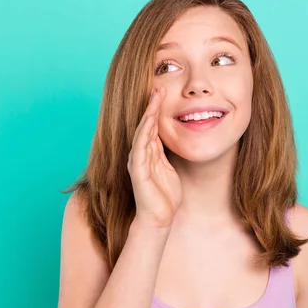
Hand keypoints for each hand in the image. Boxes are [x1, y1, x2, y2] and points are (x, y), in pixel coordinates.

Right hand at [127, 87, 181, 228]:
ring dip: (148, 115)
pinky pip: (140, 149)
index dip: (156, 109)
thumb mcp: (168, 168)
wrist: (159, 218)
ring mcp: (137, 162)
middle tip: (158, 88)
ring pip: (142, 133)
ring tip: (155, 99)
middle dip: (151, 106)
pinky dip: (144, 134)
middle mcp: (140, 154)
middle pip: (145, 125)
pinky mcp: (137, 172)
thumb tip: (171, 138)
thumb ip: (165, 153)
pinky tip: (149, 122)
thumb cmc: (165, 195)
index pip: (151, 126)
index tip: (164, 92)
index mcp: (148, 153)